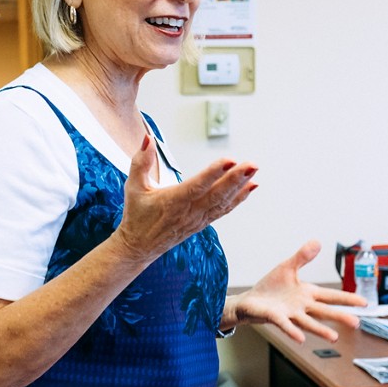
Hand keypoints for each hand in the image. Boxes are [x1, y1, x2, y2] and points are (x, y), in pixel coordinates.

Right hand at [114, 134, 257, 262]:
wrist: (139, 247)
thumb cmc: (136, 215)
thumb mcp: (133, 187)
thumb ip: (141, 162)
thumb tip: (148, 139)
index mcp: (172, 202)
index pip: (197, 186)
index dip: (214, 173)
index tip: (229, 160)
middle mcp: (189, 212)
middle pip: (216, 194)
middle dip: (236, 179)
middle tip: (252, 165)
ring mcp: (198, 219)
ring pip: (223, 202)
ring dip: (240, 186)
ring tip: (254, 171)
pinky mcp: (203, 223)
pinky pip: (223, 209)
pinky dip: (239, 198)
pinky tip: (251, 186)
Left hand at [226, 240, 364, 342]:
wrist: (250, 301)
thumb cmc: (271, 287)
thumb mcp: (287, 268)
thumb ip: (302, 257)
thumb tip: (317, 242)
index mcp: (307, 294)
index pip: (331, 296)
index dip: (348, 299)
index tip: (364, 303)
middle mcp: (302, 306)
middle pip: (324, 311)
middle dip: (340, 316)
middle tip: (356, 323)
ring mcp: (289, 314)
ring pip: (308, 323)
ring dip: (321, 330)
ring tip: (334, 338)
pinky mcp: (275, 318)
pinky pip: (285, 325)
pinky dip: (293, 331)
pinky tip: (300, 339)